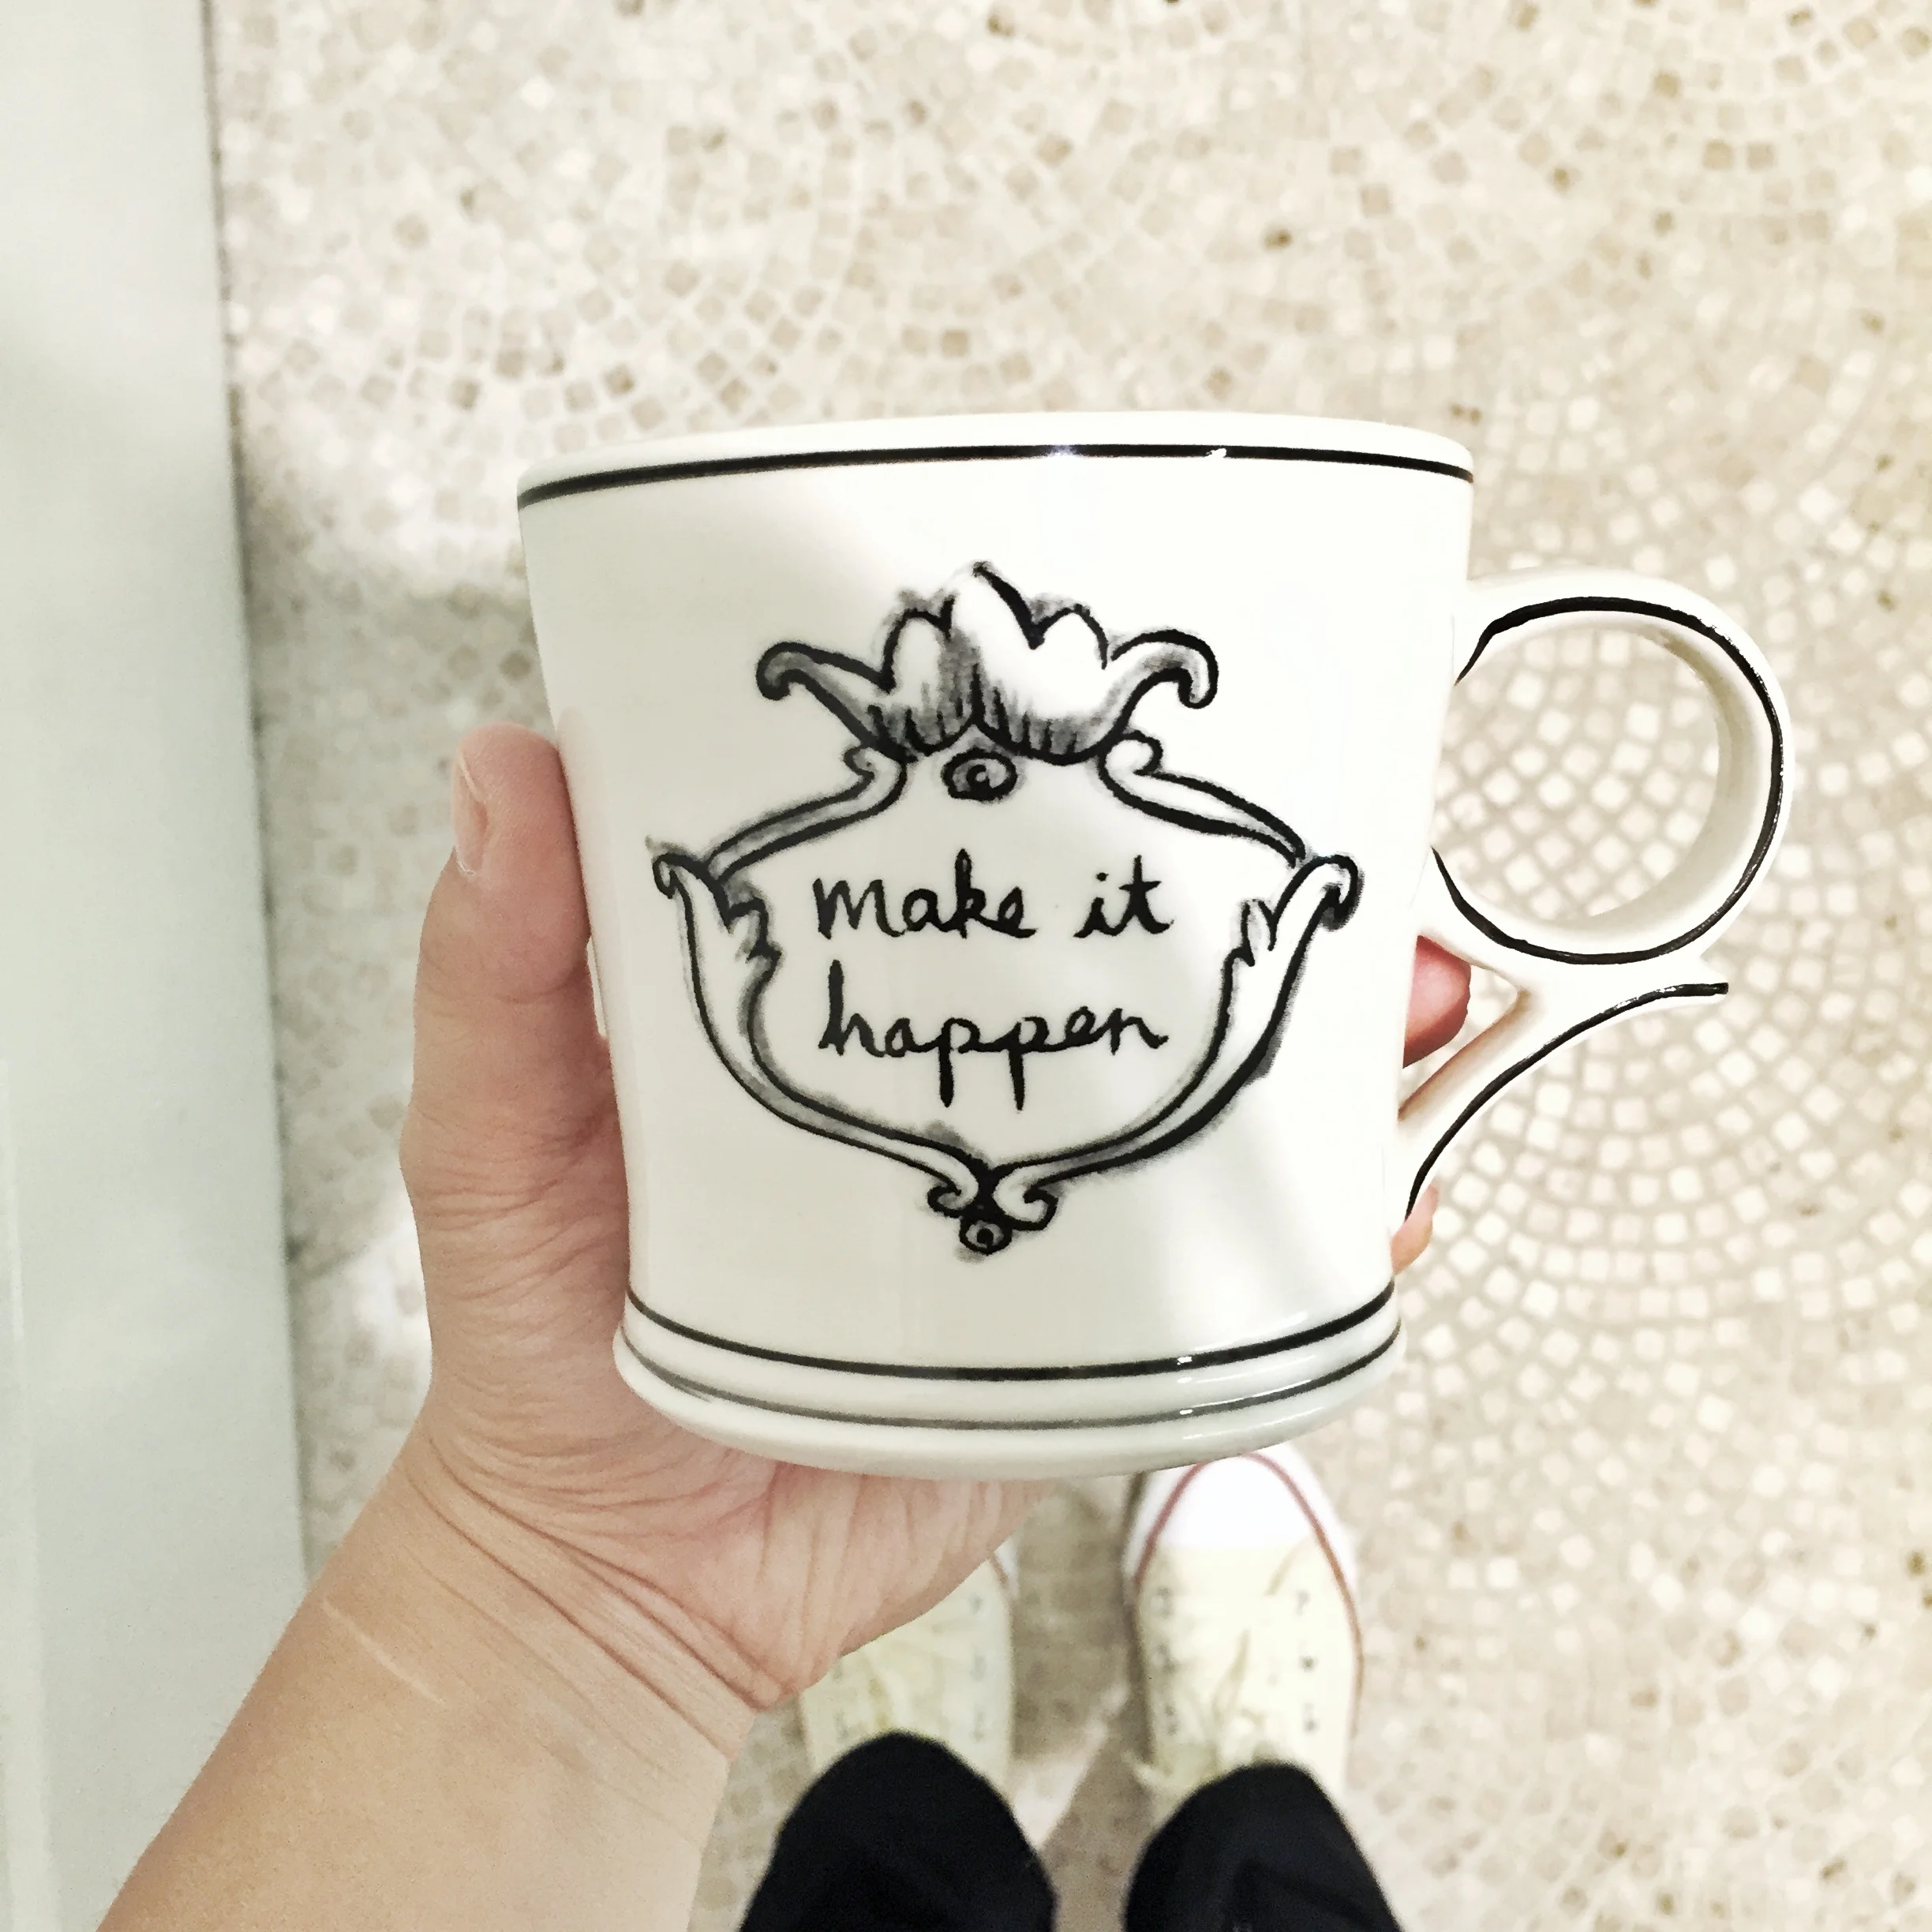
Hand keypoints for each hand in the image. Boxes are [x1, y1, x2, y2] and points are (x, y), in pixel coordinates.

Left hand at [396, 725, 1471, 1724]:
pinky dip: (1315, 1235)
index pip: (951, 852)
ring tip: (1414, 997)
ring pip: (1190, 1094)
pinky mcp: (1066, 1335)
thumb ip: (498, 960)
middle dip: (1243, 895)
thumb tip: (508, 762)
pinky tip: (1391, 1200)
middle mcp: (945, 1075)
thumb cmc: (538, 1332)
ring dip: (1320, 1047)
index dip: (1054, 767)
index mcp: (830, 998)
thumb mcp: (491, 1124)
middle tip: (1331, 854)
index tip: (1137, 701)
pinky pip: (1208, 1273)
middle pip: (1110, 956)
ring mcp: (1022, 1198)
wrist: (618, 1570)